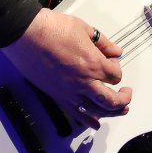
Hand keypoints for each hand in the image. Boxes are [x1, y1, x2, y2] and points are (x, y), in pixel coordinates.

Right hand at [2, 9, 131, 129]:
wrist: (25, 35)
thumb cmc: (52, 28)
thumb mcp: (83, 28)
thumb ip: (102, 42)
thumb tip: (115, 51)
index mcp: (93, 63)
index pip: (115, 74)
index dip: (116, 68)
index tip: (111, 62)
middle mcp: (84, 82)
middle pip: (112, 99)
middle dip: (123, 98)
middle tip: (126, 93)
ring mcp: (70, 91)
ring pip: (96, 110)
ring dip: (111, 112)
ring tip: (119, 110)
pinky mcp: (57, 96)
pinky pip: (76, 114)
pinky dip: (88, 121)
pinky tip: (95, 124)